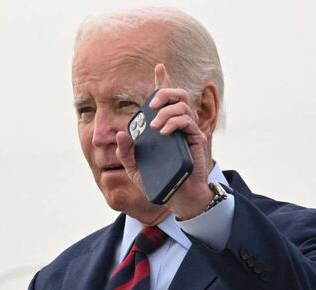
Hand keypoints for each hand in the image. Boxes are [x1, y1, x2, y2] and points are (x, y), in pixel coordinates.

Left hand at [116, 64, 212, 219]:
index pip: (164, 101)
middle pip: (176, 95)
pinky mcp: (195, 138)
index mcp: (163, 127)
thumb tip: (120, 135)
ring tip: (154, 126)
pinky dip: (174, 122)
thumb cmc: (159, 181)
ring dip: (165, 110)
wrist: (178, 196)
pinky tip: (164, 131)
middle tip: (149, 105)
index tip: (159, 68)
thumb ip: (127, 153)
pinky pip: (187, 120)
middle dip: (162, 92)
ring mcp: (187, 130)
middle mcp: (177, 124)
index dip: (162, 82)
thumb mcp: (136, 168)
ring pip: (182, 104)